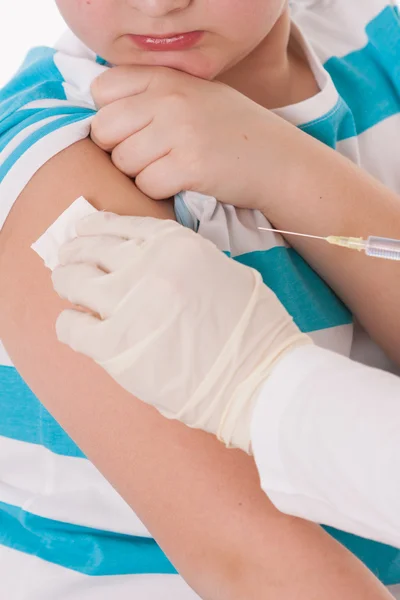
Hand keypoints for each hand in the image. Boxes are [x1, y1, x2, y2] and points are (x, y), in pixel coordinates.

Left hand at [52, 213, 310, 452]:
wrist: (263, 379)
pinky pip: (70, 327)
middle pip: (89, 247)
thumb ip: (181, 257)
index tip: (83, 235)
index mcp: (176, 245)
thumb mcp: (223, 270)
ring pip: (72, 280)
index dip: (94, 229)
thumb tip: (143, 256)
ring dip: (65, 282)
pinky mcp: (116, 347)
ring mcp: (129, 305)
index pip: (118, 225)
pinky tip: (76, 327)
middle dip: (74, 253)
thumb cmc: (253, 330)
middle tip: (68, 262)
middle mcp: (148, 266)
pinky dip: (68, 325)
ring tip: (68, 289)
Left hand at [90, 66, 302, 209]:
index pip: (103, 90)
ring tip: (171, 169)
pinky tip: (182, 183)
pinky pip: (146, 185)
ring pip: (123, 162)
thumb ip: (152, 97)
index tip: (131, 131)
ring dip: (141, 174)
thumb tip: (103, 116)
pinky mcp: (189, 166)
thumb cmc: (234, 132)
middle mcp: (170, 99)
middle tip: (149, 157)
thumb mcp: (195, 96)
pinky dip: (159, 191)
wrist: (279, 160)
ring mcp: (179, 132)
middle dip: (119, 150)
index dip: (110, 116)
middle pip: (104, 131)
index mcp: (167, 77)